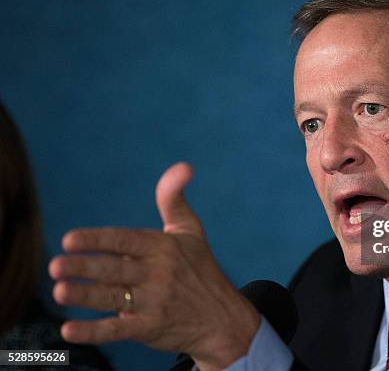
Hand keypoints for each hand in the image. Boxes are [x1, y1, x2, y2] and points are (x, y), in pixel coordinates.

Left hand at [49, 162, 260, 368]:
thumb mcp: (191, 230)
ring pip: (113, 298)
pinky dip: (94, 332)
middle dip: (85, 268)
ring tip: (60, 291)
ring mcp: (155, 303)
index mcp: (163, 248)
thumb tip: (184, 166)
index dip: (97, 240)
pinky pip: (118, 330)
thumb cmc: (201, 268)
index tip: (70, 240)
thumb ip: (174, 199)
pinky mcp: (151, 328)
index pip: (125, 240)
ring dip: (85, 296)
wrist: (223, 317)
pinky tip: (69, 330)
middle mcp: (158, 274)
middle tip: (56, 266)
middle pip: (115, 269)